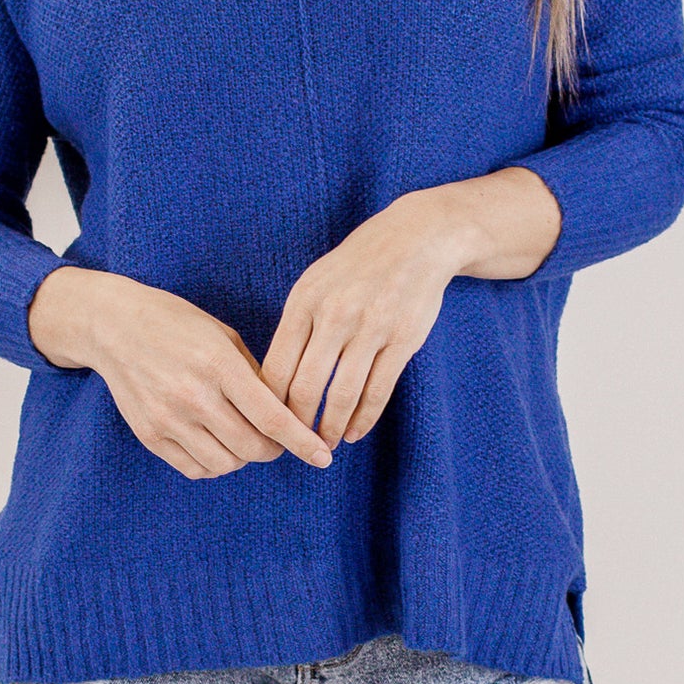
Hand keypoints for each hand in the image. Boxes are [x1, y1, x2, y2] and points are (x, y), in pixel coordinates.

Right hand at [31, 268, 333, 479]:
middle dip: (274, 450)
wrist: (114, 326)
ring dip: (244, 457)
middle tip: (277, 439)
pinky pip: (196, 468)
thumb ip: (255, 375)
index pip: (272, 417)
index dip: (302, 441)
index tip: (323, 456)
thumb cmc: (177, 324)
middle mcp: (192, 395)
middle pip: (252, 448)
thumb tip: (287, 414)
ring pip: (226, 464)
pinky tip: (216, 442)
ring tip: (242, 435)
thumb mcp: (223, 336)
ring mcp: (168, 419)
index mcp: (218, 364)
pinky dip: (215, 463)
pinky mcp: (149, 435)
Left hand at [257, 191, 465, 449]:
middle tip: (294, 444)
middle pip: (305, 388)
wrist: (416, 239)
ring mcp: (371, 328)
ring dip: (330, 428)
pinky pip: (378, 391)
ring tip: (324, 445)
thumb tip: (273, 379)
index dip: (269, 404)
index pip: (276, 367)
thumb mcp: (315, 283)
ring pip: (343, 395)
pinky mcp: (403, 340)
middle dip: (297, 425)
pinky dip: (363, 418)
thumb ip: (296, 326)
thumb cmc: (357, 265)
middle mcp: (334, 316)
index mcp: (304, 302)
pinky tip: (354, 432)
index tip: (267, 424)